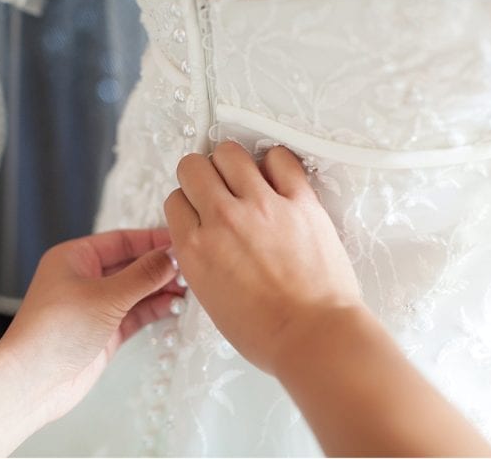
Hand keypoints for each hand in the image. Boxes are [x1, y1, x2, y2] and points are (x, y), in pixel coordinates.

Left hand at [0, 228, 182, 421]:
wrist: (33, 382)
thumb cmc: (55, 332)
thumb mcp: (106, 296)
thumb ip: (144, 275)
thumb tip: (172, 256)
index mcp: (75, 258)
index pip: (122, 240)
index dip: (153, 241)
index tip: (182, 242)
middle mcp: (85, 279)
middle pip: (132, 265)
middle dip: (161, 267)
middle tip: (192, 268)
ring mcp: (96, 306)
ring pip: (137, 290)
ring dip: (162, 289)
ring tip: (191, 288)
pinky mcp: (106, 331)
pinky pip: (137, 313)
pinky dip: (156, 309)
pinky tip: (176, 306)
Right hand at [164, 142, 362, 372]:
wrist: (314, 337)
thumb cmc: (267, 332)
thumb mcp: (212, 300)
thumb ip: (203, 261)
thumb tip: (207, 238)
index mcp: (195, 249)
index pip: (175, 200)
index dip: (188, 204)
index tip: (201, 209)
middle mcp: (222, 220)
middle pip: (194, 167)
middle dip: (202, 174)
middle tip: (219, 187)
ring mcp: (262, 206)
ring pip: (231, 153)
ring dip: (234, 163)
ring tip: (246, 177)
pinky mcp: (300, 201)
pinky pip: (280, 158)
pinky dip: (276, 162)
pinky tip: (278, 178)